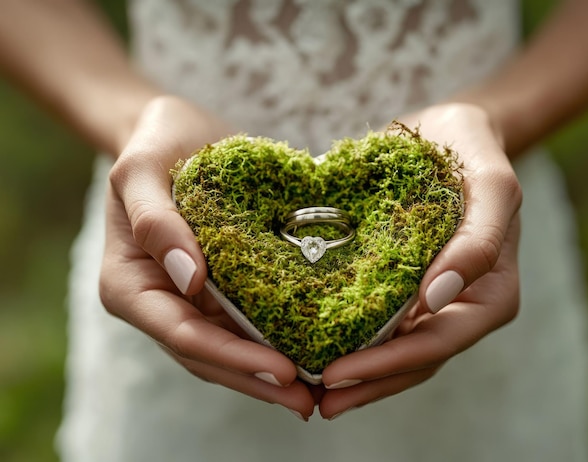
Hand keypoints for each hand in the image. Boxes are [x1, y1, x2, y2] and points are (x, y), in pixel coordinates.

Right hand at [99, 96, 315, 419]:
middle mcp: (160, 300)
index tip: (283, 370)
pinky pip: (245, 321)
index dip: (232, 358)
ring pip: (228, 348)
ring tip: (318, 392)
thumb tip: (189, 279)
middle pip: (208, 355)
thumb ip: (156, 222)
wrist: (174, 131)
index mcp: (131, 284)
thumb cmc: (152, 144)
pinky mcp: (218, 286)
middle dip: (257, 380)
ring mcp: (189, 298)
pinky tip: (311, 350)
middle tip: (308, 401)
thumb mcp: (140, 170)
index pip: (183, 333)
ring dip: (268, 374)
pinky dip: (273, 340)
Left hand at [317, 103, 521, 419]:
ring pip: (396, 347)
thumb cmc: (474, 150)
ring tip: (312, 393)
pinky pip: (378, 317)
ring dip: (358, 374)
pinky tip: (314, 346)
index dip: (392, 364)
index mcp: (489, 291)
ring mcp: (430, 296)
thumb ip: (478, 240)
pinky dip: (350, 336)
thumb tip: (437, 298)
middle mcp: (459, 303)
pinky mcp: (402, 280)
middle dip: (369, 382)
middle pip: (416, 357)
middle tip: (320, 400)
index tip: (339, 373)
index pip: (440, 341)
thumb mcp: (492, 184)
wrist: (449, 130)